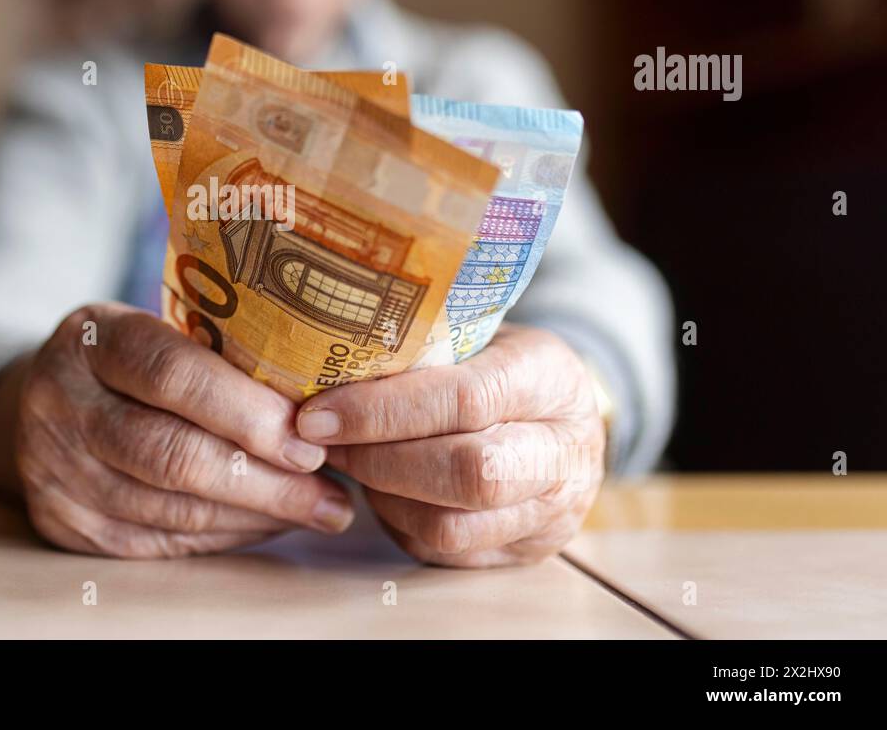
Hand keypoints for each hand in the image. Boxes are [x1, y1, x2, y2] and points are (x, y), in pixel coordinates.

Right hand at [0, 302, 354, 558]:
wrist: (42, 398)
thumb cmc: (131, 358)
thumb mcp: (157, 327)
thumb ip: (219, 354)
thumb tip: (327, 401)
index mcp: (91, 338)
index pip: (171, 374)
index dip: (246, 411)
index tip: (310, 437)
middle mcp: (61, 402)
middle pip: (171, 453)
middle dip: (265, 480)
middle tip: (331, 491)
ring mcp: (54, 468)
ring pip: (171, 508)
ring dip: (257, 514)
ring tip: (318, 509)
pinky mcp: (63, 522)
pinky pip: (159, 542)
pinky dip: (224, 535)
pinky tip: (268, 523)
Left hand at [295, 324, 603, 566]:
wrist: (568, 414)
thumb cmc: (500, 362)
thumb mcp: (476, 333)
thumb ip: (418, 348)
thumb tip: (323, 364)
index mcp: (549, 378)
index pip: (465, 401)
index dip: (382, 412)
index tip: (318, 413)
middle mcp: (563, 452)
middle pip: (467, 473)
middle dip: (379, 460)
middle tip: (325, 441)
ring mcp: (552, 512)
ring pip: (451, 526)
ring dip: (383, 497)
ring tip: (352, 462)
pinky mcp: (527, 553)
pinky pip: (447, 553)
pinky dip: (400, 523)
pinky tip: (382, 490)